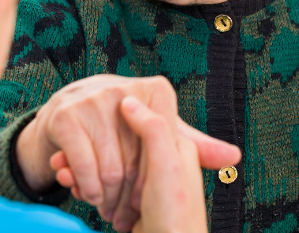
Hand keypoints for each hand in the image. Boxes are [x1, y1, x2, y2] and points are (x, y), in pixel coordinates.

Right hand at [15, 75, 239, 230]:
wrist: (64, 116)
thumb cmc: (121, 130)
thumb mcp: (163, 137)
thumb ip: (195, 146)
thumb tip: (235, 156)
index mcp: (156, 90)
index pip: (166, 147)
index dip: (156, 176)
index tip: (147, 190)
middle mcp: (123, 87)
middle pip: (136, 164)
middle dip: (129, 195)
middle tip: (125, 210)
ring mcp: (92, 101)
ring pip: (108, 170)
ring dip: (105, 196)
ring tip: (106, 203)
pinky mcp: (65, 117)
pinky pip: (80, 165)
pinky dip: (81, 185)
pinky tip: (82, 188)